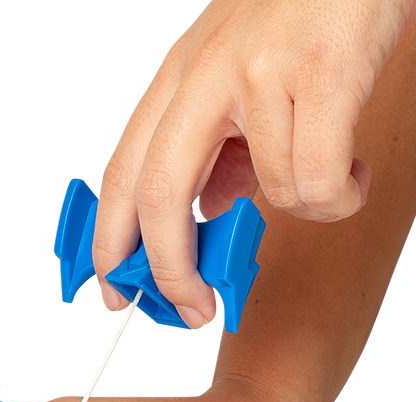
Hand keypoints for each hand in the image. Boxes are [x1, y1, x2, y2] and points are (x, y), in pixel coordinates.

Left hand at [93, 0, 414, 327]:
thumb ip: (215, 150)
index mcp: (178, 80)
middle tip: (190, 309)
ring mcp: (259, 71)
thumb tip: (205, 216)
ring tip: (333, 177)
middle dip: (170, 269)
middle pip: (158, 195)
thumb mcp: (237, 78)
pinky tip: (356, 173)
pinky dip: (341, 196)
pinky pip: (317, 179)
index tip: (115, 292)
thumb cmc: (306, 16)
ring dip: (304, 208)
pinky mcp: (321, 70)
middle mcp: (205, 75)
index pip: (121, 176)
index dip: (111, 243)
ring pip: (267, 192)